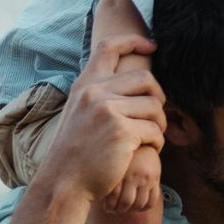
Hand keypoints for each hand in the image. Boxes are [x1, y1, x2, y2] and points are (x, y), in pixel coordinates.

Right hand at [40, 36, 166, 202]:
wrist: (64, 182)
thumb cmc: (78, 152)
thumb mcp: (81, 113)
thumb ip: (101, 94)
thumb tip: (136, 81)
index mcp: (85, 85)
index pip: (109, 47)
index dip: (134, 41)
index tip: (152, 45)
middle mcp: (95, 92)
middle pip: (146, 78)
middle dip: (159, 97)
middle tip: (156, 115)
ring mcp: (108, 110)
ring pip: (155, 106)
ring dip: (159, 124)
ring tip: (149, 138)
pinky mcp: (122, 131)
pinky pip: (155, 130)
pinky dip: (157, 142)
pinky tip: (146, 151)